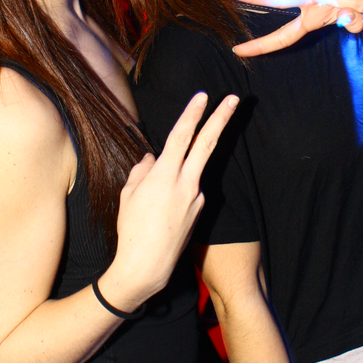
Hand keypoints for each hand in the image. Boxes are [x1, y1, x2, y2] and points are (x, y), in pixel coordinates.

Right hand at [101, 92, 238, 308]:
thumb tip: (152, 158)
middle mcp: (187, 183)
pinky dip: (176, 193)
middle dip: (221, 119)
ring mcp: (197, 198)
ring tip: (154, 205)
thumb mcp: (129, 195)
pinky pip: (188, 192)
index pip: (182, 136)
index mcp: (166, 175)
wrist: (147, 266)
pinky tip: (160, 214)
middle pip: (207, 144)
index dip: (192, 113)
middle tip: (234, 99)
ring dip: (179, 175)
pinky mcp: (200, 211)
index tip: (203, 96)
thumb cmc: (132, 230)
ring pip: (191, 172)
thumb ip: (141, 171)